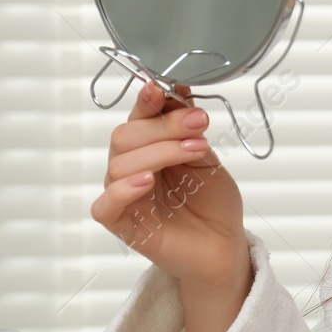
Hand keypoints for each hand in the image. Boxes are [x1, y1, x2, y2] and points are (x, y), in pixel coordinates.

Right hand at [89, 80, 248, 287]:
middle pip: (125, 136)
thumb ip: (188, 128)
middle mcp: (131, 168)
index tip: (163, 88)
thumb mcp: (206, 157)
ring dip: (159, 152)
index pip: (138, 118)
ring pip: (120, 164)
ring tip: (195, 151)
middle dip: (163, 126)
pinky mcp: (121, 224)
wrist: (225, 244)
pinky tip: (149, 181)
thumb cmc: (213, 203)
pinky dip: (124, 189)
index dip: (147, 101)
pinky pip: (106, 204)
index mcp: (148, 148)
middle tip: (199, 124)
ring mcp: (124, 195)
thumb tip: (179, 87)